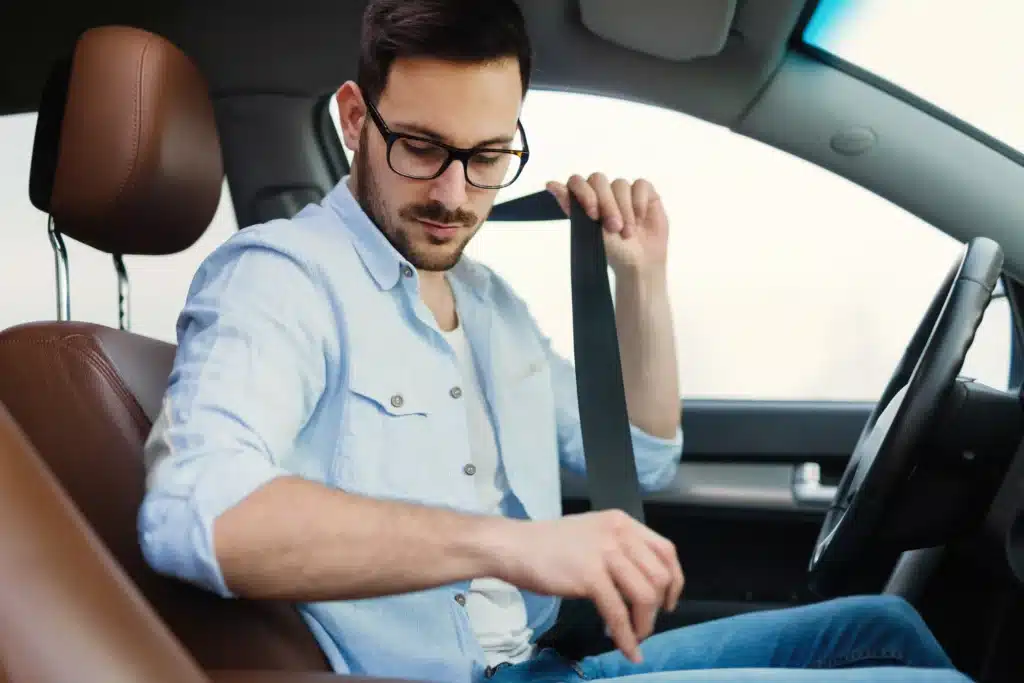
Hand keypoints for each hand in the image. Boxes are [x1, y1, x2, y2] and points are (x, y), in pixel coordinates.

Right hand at [494, 510, 683, 663]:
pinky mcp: (589, 576)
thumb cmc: (547, 544)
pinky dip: (625, 636)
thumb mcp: (593, 534)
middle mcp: (618, 533)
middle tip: (644, 622)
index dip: (674, 581)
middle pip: (660, 575)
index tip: (668, 602)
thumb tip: (641, 581)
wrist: (514, 547)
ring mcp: (604, 553)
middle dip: (659, 607)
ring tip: (634, 635)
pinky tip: (626, 648)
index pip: (666, 550)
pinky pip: (617, 613)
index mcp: (622, 522)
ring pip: (645, 595)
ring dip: (644, 624)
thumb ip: (619, 549)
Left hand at [547, 174, 668, 276]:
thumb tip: (550, 184)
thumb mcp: (589, 231)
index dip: (584, 193)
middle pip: (599, 180)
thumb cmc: (613, 250)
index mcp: (586, 200)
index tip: (593, 214)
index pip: (577, 182)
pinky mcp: (644, 192)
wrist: (639, 263)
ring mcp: (624, 191)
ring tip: (628, 232)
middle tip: (614, 227)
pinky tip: (640, 218)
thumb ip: (572, 206)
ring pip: (620, 184)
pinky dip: (640, 203)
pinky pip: (641, 186)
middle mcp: (604, 193)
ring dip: (625, 209)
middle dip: (607, 204)